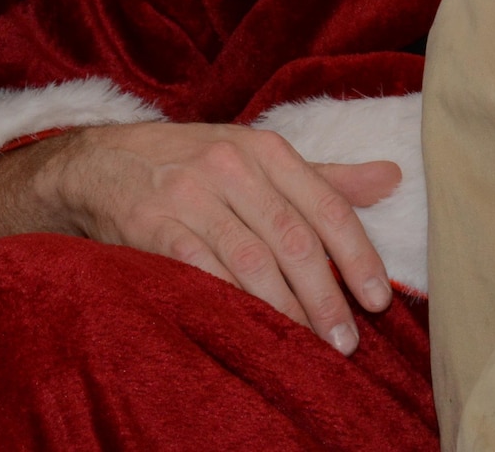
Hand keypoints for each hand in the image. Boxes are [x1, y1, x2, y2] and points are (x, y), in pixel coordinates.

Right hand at [0, 121, 399, 353]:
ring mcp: (191, 195)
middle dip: (325, 295)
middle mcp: (231, 166)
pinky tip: (252, 328)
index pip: (325, 204)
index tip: (377, 299)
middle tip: (346, 340)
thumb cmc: (194, 162)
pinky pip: (203, 271)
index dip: (356, 255)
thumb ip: (325, 176)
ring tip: (309, 345)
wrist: (102, 162)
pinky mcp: (156, 226)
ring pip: (251, 260)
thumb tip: (392, 178)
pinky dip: (232, 302)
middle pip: (293, 238)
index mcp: (264, 149)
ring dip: (285, 308)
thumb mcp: (258, 156)